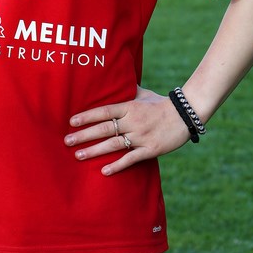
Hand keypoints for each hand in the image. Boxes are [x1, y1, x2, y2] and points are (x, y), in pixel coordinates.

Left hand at [64, 86, 191, 175]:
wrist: (185, 115)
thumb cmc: (162, 103)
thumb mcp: (144, 94)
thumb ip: (128, 91)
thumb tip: (116, 81)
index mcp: (130, 106)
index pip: (104, 111)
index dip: (87, 116)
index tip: (71, 121)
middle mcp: (133, 121)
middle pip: (104, 128)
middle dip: (84, 135)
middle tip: (66, 141)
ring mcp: (141, 136)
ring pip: (114, 144)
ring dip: (94, 151)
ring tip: (78, 156)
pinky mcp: (150, 149)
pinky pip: (131, 158)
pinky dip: (118, 165)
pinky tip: (104, 171)